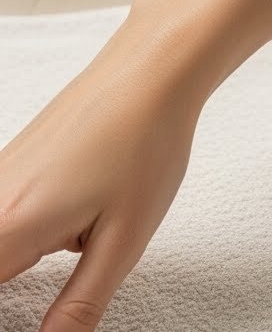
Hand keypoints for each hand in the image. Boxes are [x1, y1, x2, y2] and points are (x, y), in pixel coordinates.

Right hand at [0, 4, 201, 329]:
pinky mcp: (12, 160)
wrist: (153, 68)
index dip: (7, 314)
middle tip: (80, 256)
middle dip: (10, 287)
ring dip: (11, 266)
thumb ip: (78, 307)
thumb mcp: (123, 241)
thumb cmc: (146, 141)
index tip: (35, 314)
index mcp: (9, 227)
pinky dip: (14, 238)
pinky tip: (59, 227)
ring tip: (78, 241)